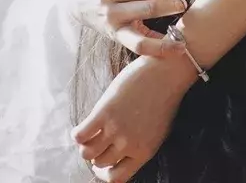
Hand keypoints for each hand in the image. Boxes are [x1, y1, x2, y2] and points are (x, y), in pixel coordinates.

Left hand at [70, 0, 187, 56]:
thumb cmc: (102, 17)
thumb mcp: (117, 32)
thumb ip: (141, 36)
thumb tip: (172, 44)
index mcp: (115, 33)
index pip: (139, 44)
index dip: (163, 47)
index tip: (181, 46)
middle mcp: (110, 14)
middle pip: (149, 9)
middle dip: (171, 6)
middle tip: (181, 6)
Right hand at [72, 55, 195, 181]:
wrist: (168, 72)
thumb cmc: (163, 97)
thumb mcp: (156, 130)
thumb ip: (138, 145)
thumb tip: (117, 155)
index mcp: (145, 152)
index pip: (117, 178)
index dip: (105, 173)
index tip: (101, 163)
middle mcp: (130, 144)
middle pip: (100, 162)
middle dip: (96, 154)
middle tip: (97, 140)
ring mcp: (116, 129)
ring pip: (87, 152)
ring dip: (86, 145)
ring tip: (91, 133)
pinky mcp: (105, 112)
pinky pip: (79, 135)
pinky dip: (77, 133)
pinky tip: (84, 124)